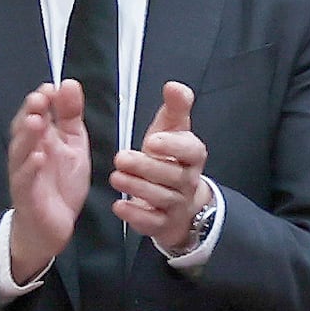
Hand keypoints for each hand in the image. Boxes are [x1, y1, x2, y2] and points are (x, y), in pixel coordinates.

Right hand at [2, 80, 92, 282]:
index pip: (37, 113)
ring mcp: (25, 173)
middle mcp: (29, 153)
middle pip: (25, 129)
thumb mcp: (73, 144)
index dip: (42, 100)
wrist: (52, 226)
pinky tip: (37, 157)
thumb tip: (68, 84)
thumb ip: (70, 116)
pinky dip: (30, 168)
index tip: (52, 86)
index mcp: (41, 139)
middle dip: (31, 111)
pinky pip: (25, 179)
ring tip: (35, 119)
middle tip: (39, 97)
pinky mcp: (26, 194)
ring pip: (21, 151)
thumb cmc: (59, 183)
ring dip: (28, 135)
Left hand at [108, 80, 211, 251]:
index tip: (152, 140)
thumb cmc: (172, 160)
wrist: (181, 202)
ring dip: (137, 188)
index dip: (174, 146)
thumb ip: (175, 108)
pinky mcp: (164, 224)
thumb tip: (174, 86)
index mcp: (192, 156)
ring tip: (116, 177)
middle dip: (146, 167)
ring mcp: (177, 205)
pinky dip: (135, 216)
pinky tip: (119, 206)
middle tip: (121, 158)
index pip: (192, 150)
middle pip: (172, 176)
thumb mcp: (174, 131)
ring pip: (161, 198)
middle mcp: (188, 181)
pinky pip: (152, 223)